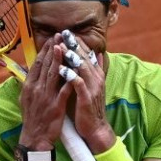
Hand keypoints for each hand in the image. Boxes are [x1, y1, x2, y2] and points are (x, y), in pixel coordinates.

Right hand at [19, 38, 72, 149]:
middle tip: (59, 36)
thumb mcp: (26, 98)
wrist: (35, 138)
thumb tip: (29, 70)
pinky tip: (74, 71)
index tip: (52, 39)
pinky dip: (68, 80)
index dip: (45, 50)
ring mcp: (46, 97)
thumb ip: (29, 83)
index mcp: (29, 86)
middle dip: (52, 49)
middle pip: (45, 66)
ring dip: (59, 60)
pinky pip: (63, 91)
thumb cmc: (33, 118)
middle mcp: (36, 89)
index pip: (37, 64)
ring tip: (64, 47)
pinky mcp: (56, 106)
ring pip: (53, 75)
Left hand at [58, 33, 115, 153]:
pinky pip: (79, 84)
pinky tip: (61, 70)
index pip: (87, 53)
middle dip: (74, 44)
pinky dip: (71, 76)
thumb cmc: (89, 106)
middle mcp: (96, 78)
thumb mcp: (92, 85)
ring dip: (72, 57)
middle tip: (64, 33)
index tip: (67, 32)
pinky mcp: (86, 98)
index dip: (77, 42)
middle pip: (85, 57)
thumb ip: (94, 69)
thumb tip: (98, 53)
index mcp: (96, 74)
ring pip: (82, 68)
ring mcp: (92, 88)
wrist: (95, 128)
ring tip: (61, 46)